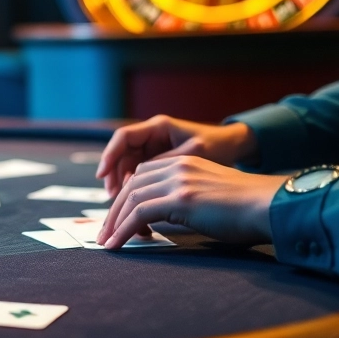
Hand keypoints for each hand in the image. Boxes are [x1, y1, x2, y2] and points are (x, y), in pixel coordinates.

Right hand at [96, 115, 256, 197]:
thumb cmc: (219, 146)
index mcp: (158, 127)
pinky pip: (141, 178)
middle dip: (114, 180)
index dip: (109, 155)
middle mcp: (152, 137)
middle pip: (122, 157)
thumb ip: (166, 164)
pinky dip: (136, 193)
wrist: (237, 148)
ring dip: (123, 190)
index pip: (123, 138)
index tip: (102, 175)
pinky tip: (137, 209)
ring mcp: (155, 151)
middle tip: (111, 200)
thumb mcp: (193, 154)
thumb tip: (137, 181)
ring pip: (129, 170)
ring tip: (123, 210)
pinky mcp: (161, 165)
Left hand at [96, 156, 284, 248]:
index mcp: (185, 163)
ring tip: (106, 242)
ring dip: (114, 222)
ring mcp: (179, 181)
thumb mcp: (210, 198)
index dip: (127, 196)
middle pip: (132, 185)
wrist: (272, 205)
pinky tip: (116, 245)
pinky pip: (139, 214)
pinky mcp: (181, 199)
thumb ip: (185, 202)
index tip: (118, 218)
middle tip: (105, 232)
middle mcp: (178, 167)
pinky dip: (123, 230)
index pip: (143, 175)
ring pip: (131, 198)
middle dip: (114, 210)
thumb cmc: (249, 209)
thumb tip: (163, 220)